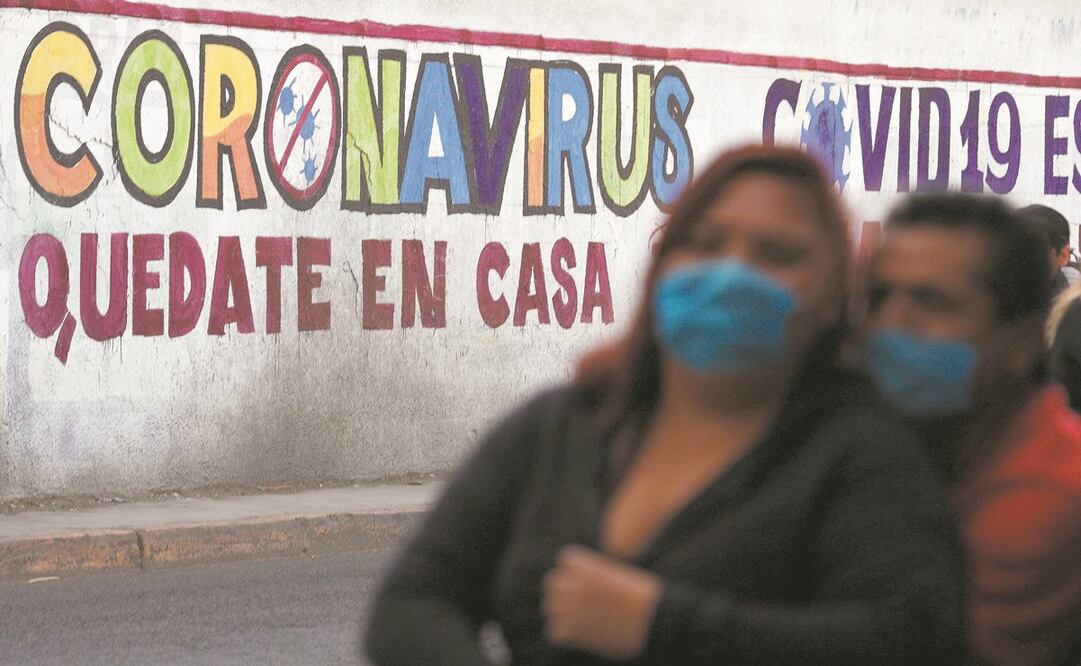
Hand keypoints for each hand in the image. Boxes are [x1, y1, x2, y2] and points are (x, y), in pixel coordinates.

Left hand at [542, 545, 662, 659]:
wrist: (652, 620)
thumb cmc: (641, 597)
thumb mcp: (617, 575)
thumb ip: (594, 574)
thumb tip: (579, 582)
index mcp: (587, 566)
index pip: (564, 560)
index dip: (572, 570)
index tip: (582, 580)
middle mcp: (575, 584)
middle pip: (552, 583)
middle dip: (562, 591)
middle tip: (576, 603)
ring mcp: (572, 608)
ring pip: (550, 608)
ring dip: (561, 613)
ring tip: (577, 620)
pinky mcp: (574, 631)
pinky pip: (554, 631)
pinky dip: (563, 634)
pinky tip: (577, 636)